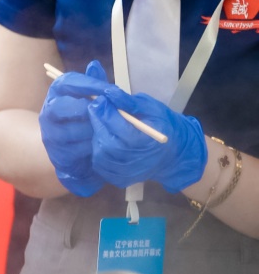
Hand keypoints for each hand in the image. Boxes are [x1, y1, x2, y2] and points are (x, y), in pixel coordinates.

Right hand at [39, 60, 108, 196]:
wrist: (83, 156)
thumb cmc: (91, 122)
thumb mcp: (96, 102)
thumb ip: (96, 85)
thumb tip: (94, 65)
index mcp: (58, 95)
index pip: (66, 82)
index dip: (88, 84)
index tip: (109, 89)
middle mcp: (49, 113)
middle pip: (60, 107)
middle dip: (85, 111)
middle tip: (103, 114)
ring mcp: (51, 135)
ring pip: (70, 131)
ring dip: (91, 131)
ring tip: (104, 131)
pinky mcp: (58, 155)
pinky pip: (77, 151)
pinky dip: (92, 148)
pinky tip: (99, 146)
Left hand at [89, 85, 206, 191]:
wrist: (176, 155)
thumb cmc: (166, 126)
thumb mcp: (153, 108)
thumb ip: (130, 102)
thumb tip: (108, 93)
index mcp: (146, 141)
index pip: (118, 127)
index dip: (105, 113)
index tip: (98, 101)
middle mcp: (135, 160)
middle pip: (105, 141)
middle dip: (98, 124)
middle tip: (97, 111)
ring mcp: (126, 172)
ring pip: (99, 153)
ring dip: (97, 137)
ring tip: (103, 126)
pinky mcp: (119, 179)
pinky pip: (100, 165)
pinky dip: (98, 152)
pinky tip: (105, 140)